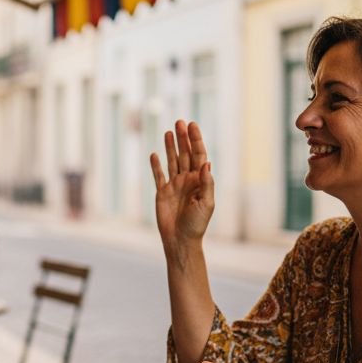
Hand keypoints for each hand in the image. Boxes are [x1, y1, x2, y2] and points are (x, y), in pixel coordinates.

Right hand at [149, 120, 213, 248]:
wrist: (180, 239)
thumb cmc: (197, 224)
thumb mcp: (207, 204)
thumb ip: (206, 183)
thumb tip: (207, 163)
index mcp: (200, 181)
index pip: (199, 156)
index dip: (196, 140)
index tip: (192, 126)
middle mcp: (188, 180)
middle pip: (185, 154)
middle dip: (183, 138)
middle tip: (180, 122)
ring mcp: (174, 185)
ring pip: (172, 161)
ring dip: (170, 147)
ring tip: (168, 131)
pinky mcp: (162, 192)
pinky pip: (158, 175)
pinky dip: (156, 165)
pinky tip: (154, 154)